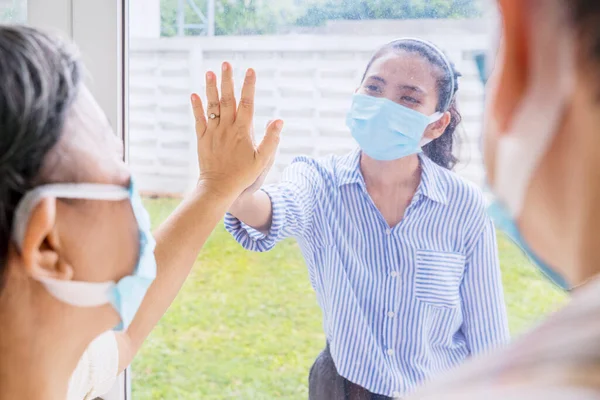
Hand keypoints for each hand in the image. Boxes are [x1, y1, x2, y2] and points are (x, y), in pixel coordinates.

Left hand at [191, 62, 282, 197]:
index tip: (251, 70)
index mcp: (243, 131)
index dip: (249, 86)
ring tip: (209, 72)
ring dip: (210, 88)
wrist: (219, 187)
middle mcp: (227, 128)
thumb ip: (271, 139)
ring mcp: (213, 132)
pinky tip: (194, 94)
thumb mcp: (263, 160)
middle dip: (228, 80)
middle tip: (226, 63)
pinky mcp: (202, 139)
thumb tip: (279, 120)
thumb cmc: (243, 175)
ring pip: (212, 106)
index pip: (247, 103)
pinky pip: (199, 120)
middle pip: (228, 99)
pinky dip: (196, 107)